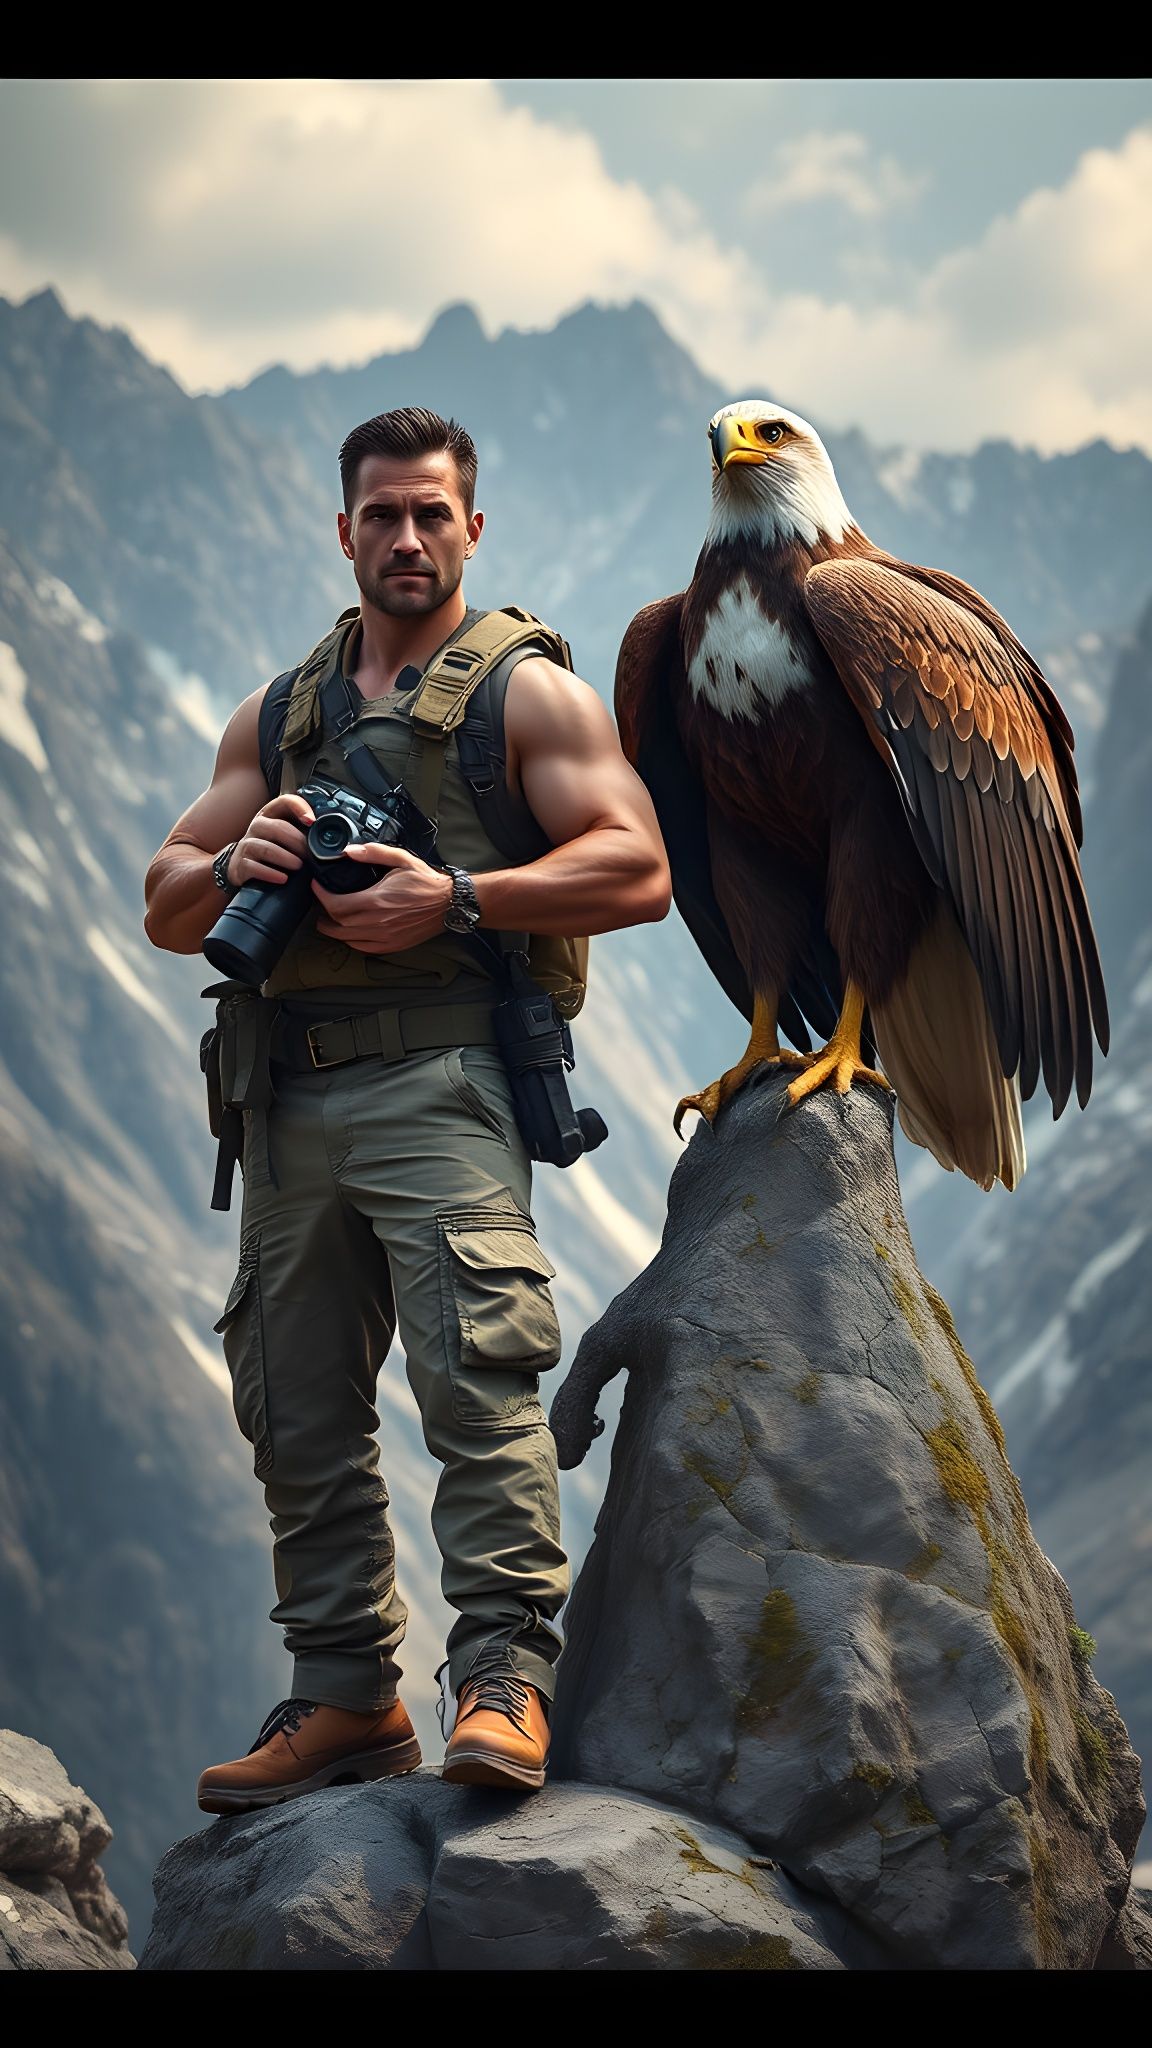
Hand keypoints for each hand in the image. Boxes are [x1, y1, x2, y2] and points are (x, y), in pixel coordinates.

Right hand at [228, 793, 314, 885]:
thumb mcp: (287, 836)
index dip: (299, 807)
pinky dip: (270, 873)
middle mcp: (258, 827)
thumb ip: (304, 832)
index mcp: (271, 815)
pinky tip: (283, 878)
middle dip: (296, 841)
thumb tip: (331, 838)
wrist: (243, 867)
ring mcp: (247, 845)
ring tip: (298, 866)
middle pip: (276, 827)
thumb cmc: (273, 849)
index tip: (312, 821)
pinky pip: (254, 867)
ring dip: (285, 858)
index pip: (284, 801)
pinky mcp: (240, 864)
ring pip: (266, 848)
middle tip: (310, 854)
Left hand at [312, 844, 453, 953]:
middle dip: (323, 914)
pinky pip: (362, 948)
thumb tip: (348, 852)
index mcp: (377, 900)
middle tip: (321, 903)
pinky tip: (350, 931)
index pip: (336, 904)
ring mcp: (384, 937)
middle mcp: (377, 922)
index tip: (317, 887)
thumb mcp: (401, 859)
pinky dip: (351, 940)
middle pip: (337, 925)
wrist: (449, 904)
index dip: (321, 896)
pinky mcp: (391, 946)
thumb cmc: (427, 883)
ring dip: (334, 929)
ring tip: (331, 918)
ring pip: (346, 939)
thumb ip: (373, 853)